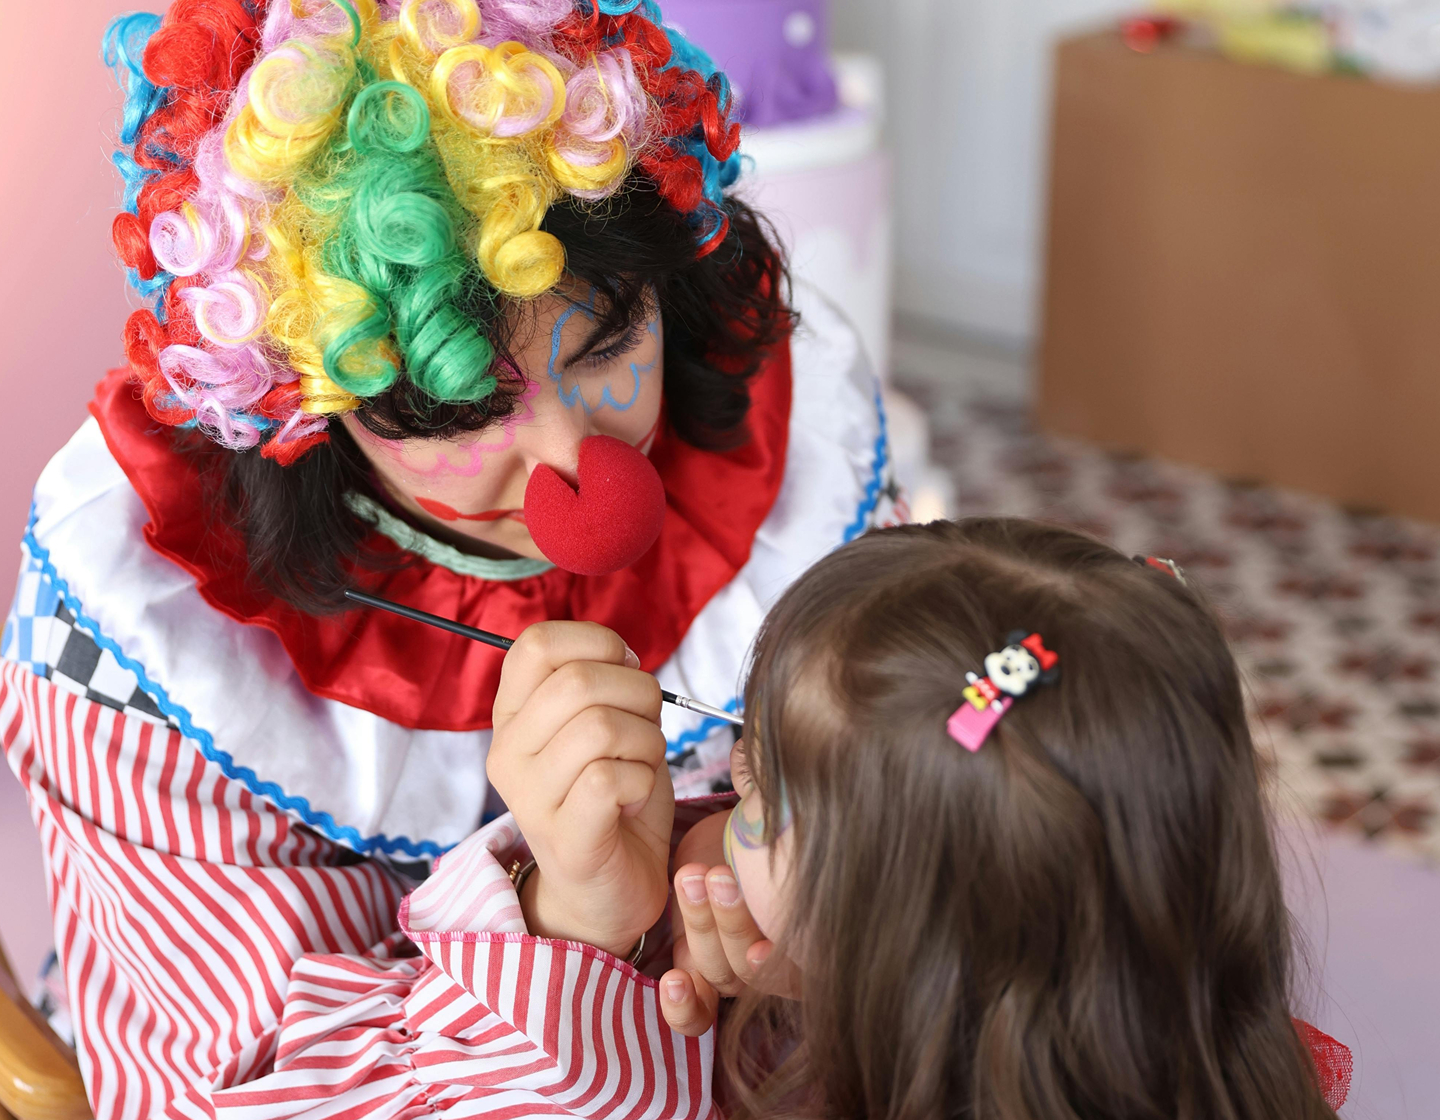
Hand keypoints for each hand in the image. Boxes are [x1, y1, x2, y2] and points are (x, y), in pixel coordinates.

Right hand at [487, 620, 674, 957]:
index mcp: (512, 716)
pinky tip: (633, 801)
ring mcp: (529, 798)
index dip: (596, 642)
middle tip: (644, 729)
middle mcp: (507, 752)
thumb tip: (624, 655)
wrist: (609, 889)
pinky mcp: (563, 837)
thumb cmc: (613, 797)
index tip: (625, 670)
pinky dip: (643, 781)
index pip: (535, 643)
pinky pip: (610, 777)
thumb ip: (602, 683)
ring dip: (645, 742)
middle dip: (637, 694)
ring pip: (599, 726)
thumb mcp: (603, 725)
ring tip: (638, 768)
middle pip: (578, 681)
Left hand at [658, 811, 798, 1036]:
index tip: (766, 941)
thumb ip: (775, 798)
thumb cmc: (769, 819)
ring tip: (690, 879)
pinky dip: (686, 1006)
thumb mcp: (779, 806)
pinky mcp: (704, 968)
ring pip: (725, 974)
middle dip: (736, 924)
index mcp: (815, 925)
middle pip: (761, 969)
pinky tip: (674, 983)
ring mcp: (741, 966)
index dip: (789, 958)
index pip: (811, 959)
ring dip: (704, 929)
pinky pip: (700, 1010)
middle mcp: (782, 956)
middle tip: (718, 878)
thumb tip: (757, 768)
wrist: (730, 833)